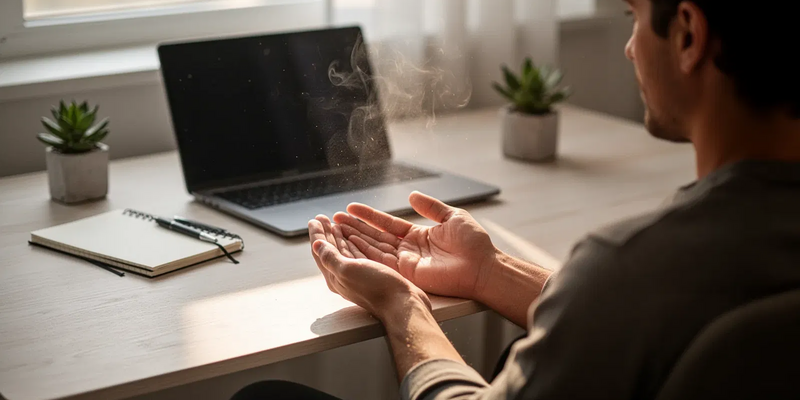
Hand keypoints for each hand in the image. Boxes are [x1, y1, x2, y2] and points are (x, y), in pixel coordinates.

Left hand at [308, 215, 430, 319]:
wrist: (402, 303)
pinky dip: (352, 243)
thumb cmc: (376, 287)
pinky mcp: (371, 274)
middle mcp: (344, 276)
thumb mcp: (348, 270)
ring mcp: (358, 275)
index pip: (320, 252)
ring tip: (335, 224)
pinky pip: (357, 254)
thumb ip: (330, 257)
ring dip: (338, 236)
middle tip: (322, 218)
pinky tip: (354, 238)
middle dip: (325, 233)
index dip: (317, 234)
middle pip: (330, 251)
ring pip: (344, 252)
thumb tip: (316, 244)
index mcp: (334, 277)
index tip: (315, 219)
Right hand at [332, 191, 497, 301]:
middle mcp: (408, 249)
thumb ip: (430, 207)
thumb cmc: (473, 243)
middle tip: (334, 219)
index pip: (387, 224)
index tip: (350, 208)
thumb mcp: (451, 216)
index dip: (368, 216)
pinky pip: (382, 260)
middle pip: (375, 236)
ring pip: (374, 248)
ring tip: (335, 229)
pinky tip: (350, 242)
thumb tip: (412, 195)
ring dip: (354, 238)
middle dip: (354, 228)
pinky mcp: (407, 273)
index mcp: (418, 236)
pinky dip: (365, 252)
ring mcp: (406, 262)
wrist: (483, 266)